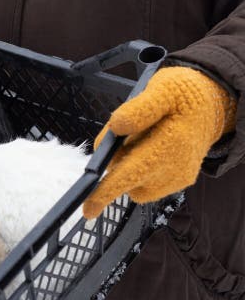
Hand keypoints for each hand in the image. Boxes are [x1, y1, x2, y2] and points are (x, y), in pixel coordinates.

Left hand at [83, 67, 236, 218]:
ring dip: (128, 166)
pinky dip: (139, 170)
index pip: (131, 173)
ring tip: (142, 139)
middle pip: (127, 180)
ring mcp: (177, 179)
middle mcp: (175, 168)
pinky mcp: (177, 183)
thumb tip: (116, 127)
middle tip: (127, 134)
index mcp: (170, 143)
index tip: (89, 210)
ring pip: (133, 183)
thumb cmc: (181, 95)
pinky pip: (145, 184)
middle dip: (116, 164)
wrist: (211, 108)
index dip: (106, 191)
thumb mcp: (162, 89)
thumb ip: (139, 109)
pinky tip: (151, 150)